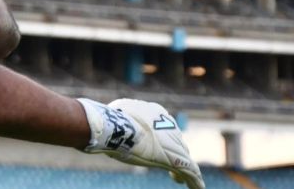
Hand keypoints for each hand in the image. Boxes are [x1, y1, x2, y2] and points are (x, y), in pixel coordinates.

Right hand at [78, 98, 204, 188]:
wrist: (116, 128)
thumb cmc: (110, 120)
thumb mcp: (113, 114)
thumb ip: (117, 117)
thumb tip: (99, 117)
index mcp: (157, 112)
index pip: (162, 127)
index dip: (159, 139)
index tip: (153, 147)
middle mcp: (169, 125)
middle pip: (176, 142)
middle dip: (174, 153)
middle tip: (170, 165)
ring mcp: (175, 142)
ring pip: (183, 157)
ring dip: (182, 169)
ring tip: (181, 180)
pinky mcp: (178, 159)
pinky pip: (190, 172)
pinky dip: (194, 181)